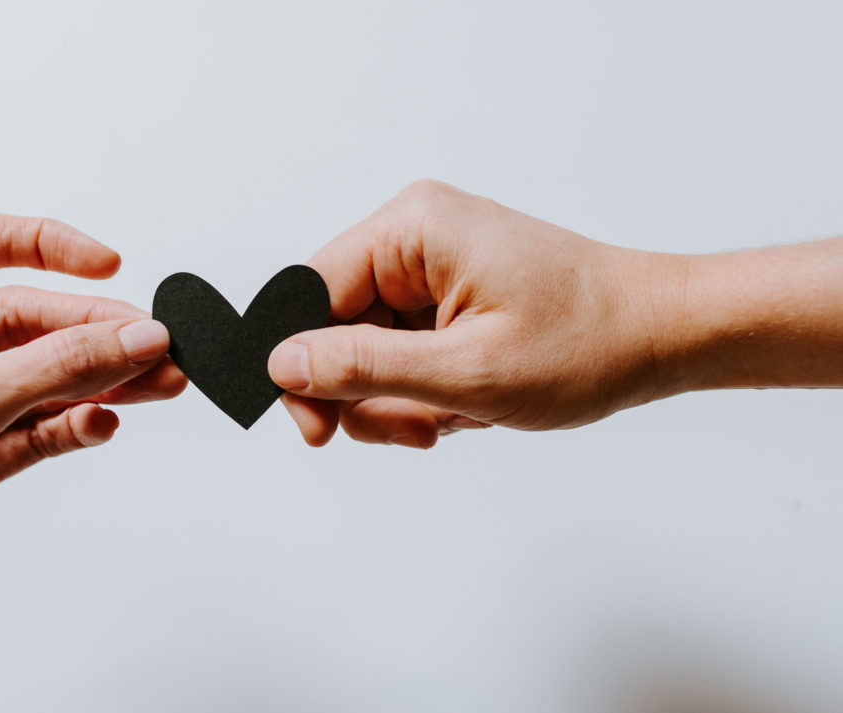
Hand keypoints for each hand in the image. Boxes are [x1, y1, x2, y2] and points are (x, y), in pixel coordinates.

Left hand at [0, 214, 185, 697]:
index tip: (106, 264)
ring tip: (157, 385)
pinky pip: (37, 430)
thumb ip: (53, 368)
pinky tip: (101, 425)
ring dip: (101, 380)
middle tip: (155, 347)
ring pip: (42, 377)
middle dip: (96, 331)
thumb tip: (131, 336)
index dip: (45, 245)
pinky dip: (74, 426)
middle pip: (28, 319)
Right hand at [267, 180, 687, 446]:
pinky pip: (403, 351)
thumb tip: (282, 364)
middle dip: (368, 393)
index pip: (308, 294)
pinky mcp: (450, 294)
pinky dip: (426, 390)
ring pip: (369, 349)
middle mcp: (416, 236)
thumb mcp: (466, 370)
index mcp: (412, 229)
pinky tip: (468, 403)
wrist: (663, 336)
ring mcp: (434, 266)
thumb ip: (363, 367)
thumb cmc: (588, 341)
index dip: (302, 366)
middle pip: (336, 327)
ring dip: (402, 399)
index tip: (318, 429)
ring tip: (456, 416)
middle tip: (417, 428)